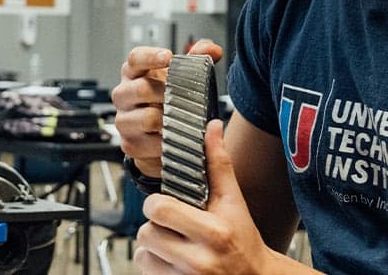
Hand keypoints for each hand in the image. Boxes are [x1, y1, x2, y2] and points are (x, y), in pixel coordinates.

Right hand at [112, 40, 222, 176]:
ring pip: (146, 118)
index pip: (135, 58)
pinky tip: (176, 140)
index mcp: (134, 73)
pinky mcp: (130, 145)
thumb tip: (212, 50)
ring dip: (168, 121)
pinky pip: (149, 145)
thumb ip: (199, 59)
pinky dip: (167, 144)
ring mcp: (124, 120)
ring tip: (183, 121)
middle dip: (166, 93)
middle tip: (183, 97)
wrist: (159, 131)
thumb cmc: (167, 97)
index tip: (168, 56)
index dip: (150, 57)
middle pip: (141, 89)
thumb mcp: (182, 75)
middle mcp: (124, 95)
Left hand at [134, 119, 312, 274]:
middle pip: (147, 233)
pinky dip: (155, 267)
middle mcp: (200, 260)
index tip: (167, 204)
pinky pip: (147, 274)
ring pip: (143, 255)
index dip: (158, 204)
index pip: (160, 210)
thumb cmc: (244, 240)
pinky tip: (174, 262)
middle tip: (170, 226)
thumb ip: (219, 164)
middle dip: (155, 227)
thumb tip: (212, 127)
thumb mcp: (234, 202)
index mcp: (214, 232)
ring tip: (173, 245)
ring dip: (152, 249)